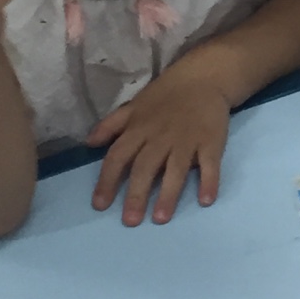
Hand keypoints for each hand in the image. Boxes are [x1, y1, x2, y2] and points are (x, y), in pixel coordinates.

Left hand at [88, 63, 229, 225]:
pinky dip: (209, 181)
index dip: (107, 180)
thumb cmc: (166, 95)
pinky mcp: (211, 141)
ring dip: (169, 194)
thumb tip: (89, 144)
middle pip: (146, 167)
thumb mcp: (134, 105)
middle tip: (130, 221)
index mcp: (139, 129)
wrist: (204, 76)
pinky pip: (210, 164)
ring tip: (161, 218)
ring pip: (176, 169)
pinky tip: (205, 200)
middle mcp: (160, 137)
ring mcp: (187, 140)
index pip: (118, 156)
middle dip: (137, 194)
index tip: (100, 205)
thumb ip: (111, 124)